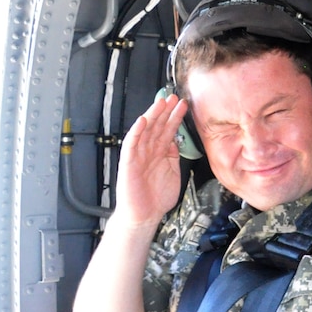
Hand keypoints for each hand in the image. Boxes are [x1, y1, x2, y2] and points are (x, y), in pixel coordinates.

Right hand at [112, 92, 188, 228]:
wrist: (144, 215)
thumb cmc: (157, 197)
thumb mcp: (173, 171)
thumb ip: (174, 155)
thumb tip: (177, 139)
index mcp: (159, 153)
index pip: (167, 130)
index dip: (174, 117)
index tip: (183, 104)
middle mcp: (148, 151)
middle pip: (157, 126)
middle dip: (165, 111)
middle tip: (174, 97)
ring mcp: (138, 156)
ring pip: (145, 131)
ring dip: (152, 116)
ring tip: (161, 102)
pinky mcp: (128, 163)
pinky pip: (131, 145)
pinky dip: (136, 132)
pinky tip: (142, 121)